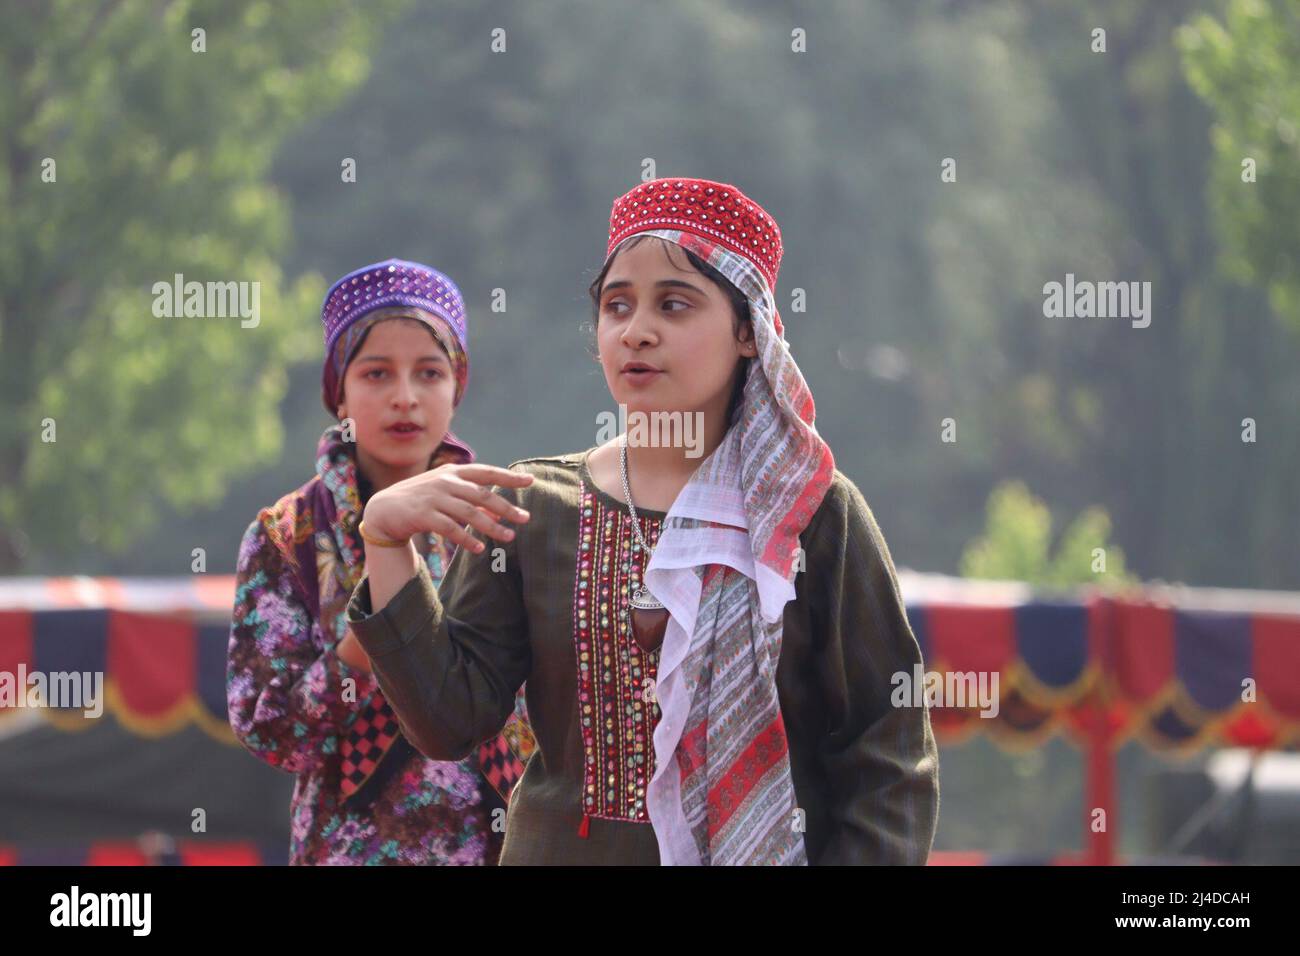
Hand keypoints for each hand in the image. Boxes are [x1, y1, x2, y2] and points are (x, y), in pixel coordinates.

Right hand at [362, 463, 532, 554]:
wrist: (384, 509)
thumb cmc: (423, 500)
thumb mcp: (448, 495)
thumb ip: (473, 502)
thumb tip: (501, 515)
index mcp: (454, 472)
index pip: (486, 472)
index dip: (508, 477)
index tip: (530, 481)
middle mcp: (446, 482)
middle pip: (482, 495)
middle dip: (506, 507)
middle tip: (525, 518)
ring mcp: (434, 497)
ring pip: (469, 513)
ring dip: (491, 526)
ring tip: (509, 537)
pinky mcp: (423, 515)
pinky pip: (450, 528)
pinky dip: (466, 539)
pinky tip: (480, 548)